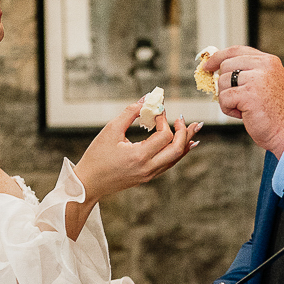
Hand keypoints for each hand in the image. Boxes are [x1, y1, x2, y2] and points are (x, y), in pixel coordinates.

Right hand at [76, 101, 197, 202]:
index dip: (164, 120)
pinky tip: (186, 143)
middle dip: (183, 132)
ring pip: (176, 158)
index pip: (164, 136)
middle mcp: (148, 168)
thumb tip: (147, 99)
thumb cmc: (96, 157)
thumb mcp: (110, 130)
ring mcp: (150, 174)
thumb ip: (130, 113)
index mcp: (139, 156)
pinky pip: (169, 164)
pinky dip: (178, 152)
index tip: (157, 110)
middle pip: (177, 149)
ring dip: (185, 141)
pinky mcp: (148, 176)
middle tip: (182, 118)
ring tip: (194, 127)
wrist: (88, 184)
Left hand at [207, 48, 283, 156]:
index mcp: (269, 61)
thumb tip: (217, 67)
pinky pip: (224, 98)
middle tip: (238, 99)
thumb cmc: (274, 112)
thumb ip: (247, 72)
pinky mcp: (249, 94)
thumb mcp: (264, 83)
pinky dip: (229, 109)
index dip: (218, 57)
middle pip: (226, 65)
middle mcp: (264, 66)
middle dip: (225, 84)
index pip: (236, 50)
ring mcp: (257, 80)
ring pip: (222, 82)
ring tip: (244, 108)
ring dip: (227, 99)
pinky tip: (243, 114)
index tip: (208, 65)